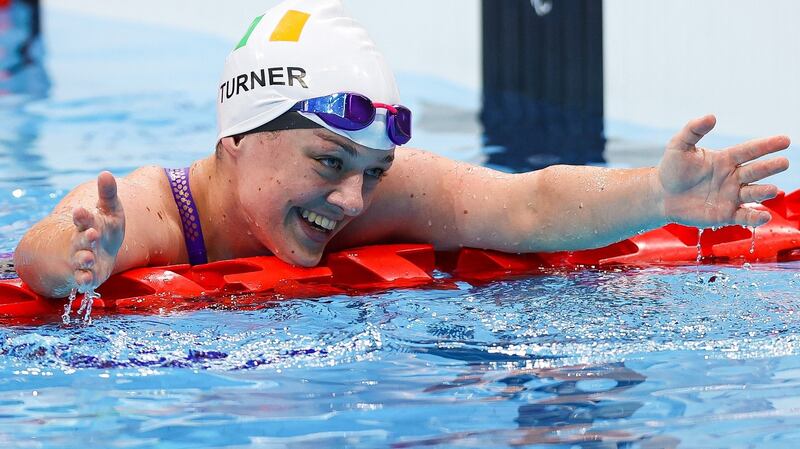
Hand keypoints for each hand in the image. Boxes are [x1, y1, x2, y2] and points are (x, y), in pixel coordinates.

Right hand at [71, 171, 124, 291]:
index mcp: (88, 224)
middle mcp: (82, 242)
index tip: (80, 211)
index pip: (83, 219)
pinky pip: (83, 279)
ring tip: (88, 258)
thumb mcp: (110, 210)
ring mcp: (83, 259)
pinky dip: (84, 280)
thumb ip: (107, 193)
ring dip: (83, 259)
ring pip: (80, 260)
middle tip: (91, 234)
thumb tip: (106, 173)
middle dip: (85, 237)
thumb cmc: (105, 228)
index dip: (82, 216)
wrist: (98, 252)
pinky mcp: (88, 275)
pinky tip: (87, 280)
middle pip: (81, 240)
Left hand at [656, 115, 789, 227]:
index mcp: (725, 159)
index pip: (750, 150)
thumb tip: (711, 116)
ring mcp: (731, 196)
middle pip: (756, 171)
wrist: (661, 195)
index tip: (784, 140)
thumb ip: (693, 130)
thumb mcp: (679, 146)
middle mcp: (733, 177)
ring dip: (764, 192)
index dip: (767, 145)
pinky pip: (744, 216)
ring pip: (753, 193)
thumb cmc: (672, 169)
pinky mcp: (725, 214)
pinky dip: (755, 218)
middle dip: (770, 167)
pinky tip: (763, 216)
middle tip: (783, 163)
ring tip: (773, 190)